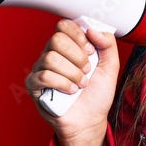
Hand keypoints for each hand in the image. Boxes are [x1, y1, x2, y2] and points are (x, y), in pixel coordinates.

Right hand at [26, 19, 120, 145]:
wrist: (90, 120)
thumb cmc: (97, 95)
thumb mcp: (111, 67)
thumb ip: (108, 44)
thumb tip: (92, 29)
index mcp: (69, 47)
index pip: (64, 25)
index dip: (78, 36)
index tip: (90, 51)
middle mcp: (53, 55)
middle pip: (56, 39)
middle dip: (77, 57)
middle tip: (87, 70)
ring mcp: (41, 69)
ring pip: (50, 58)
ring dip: (72, 73)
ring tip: (81, 84)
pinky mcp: (35, 85)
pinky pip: (43, 76)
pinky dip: (62, 84)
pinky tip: (70, 91)